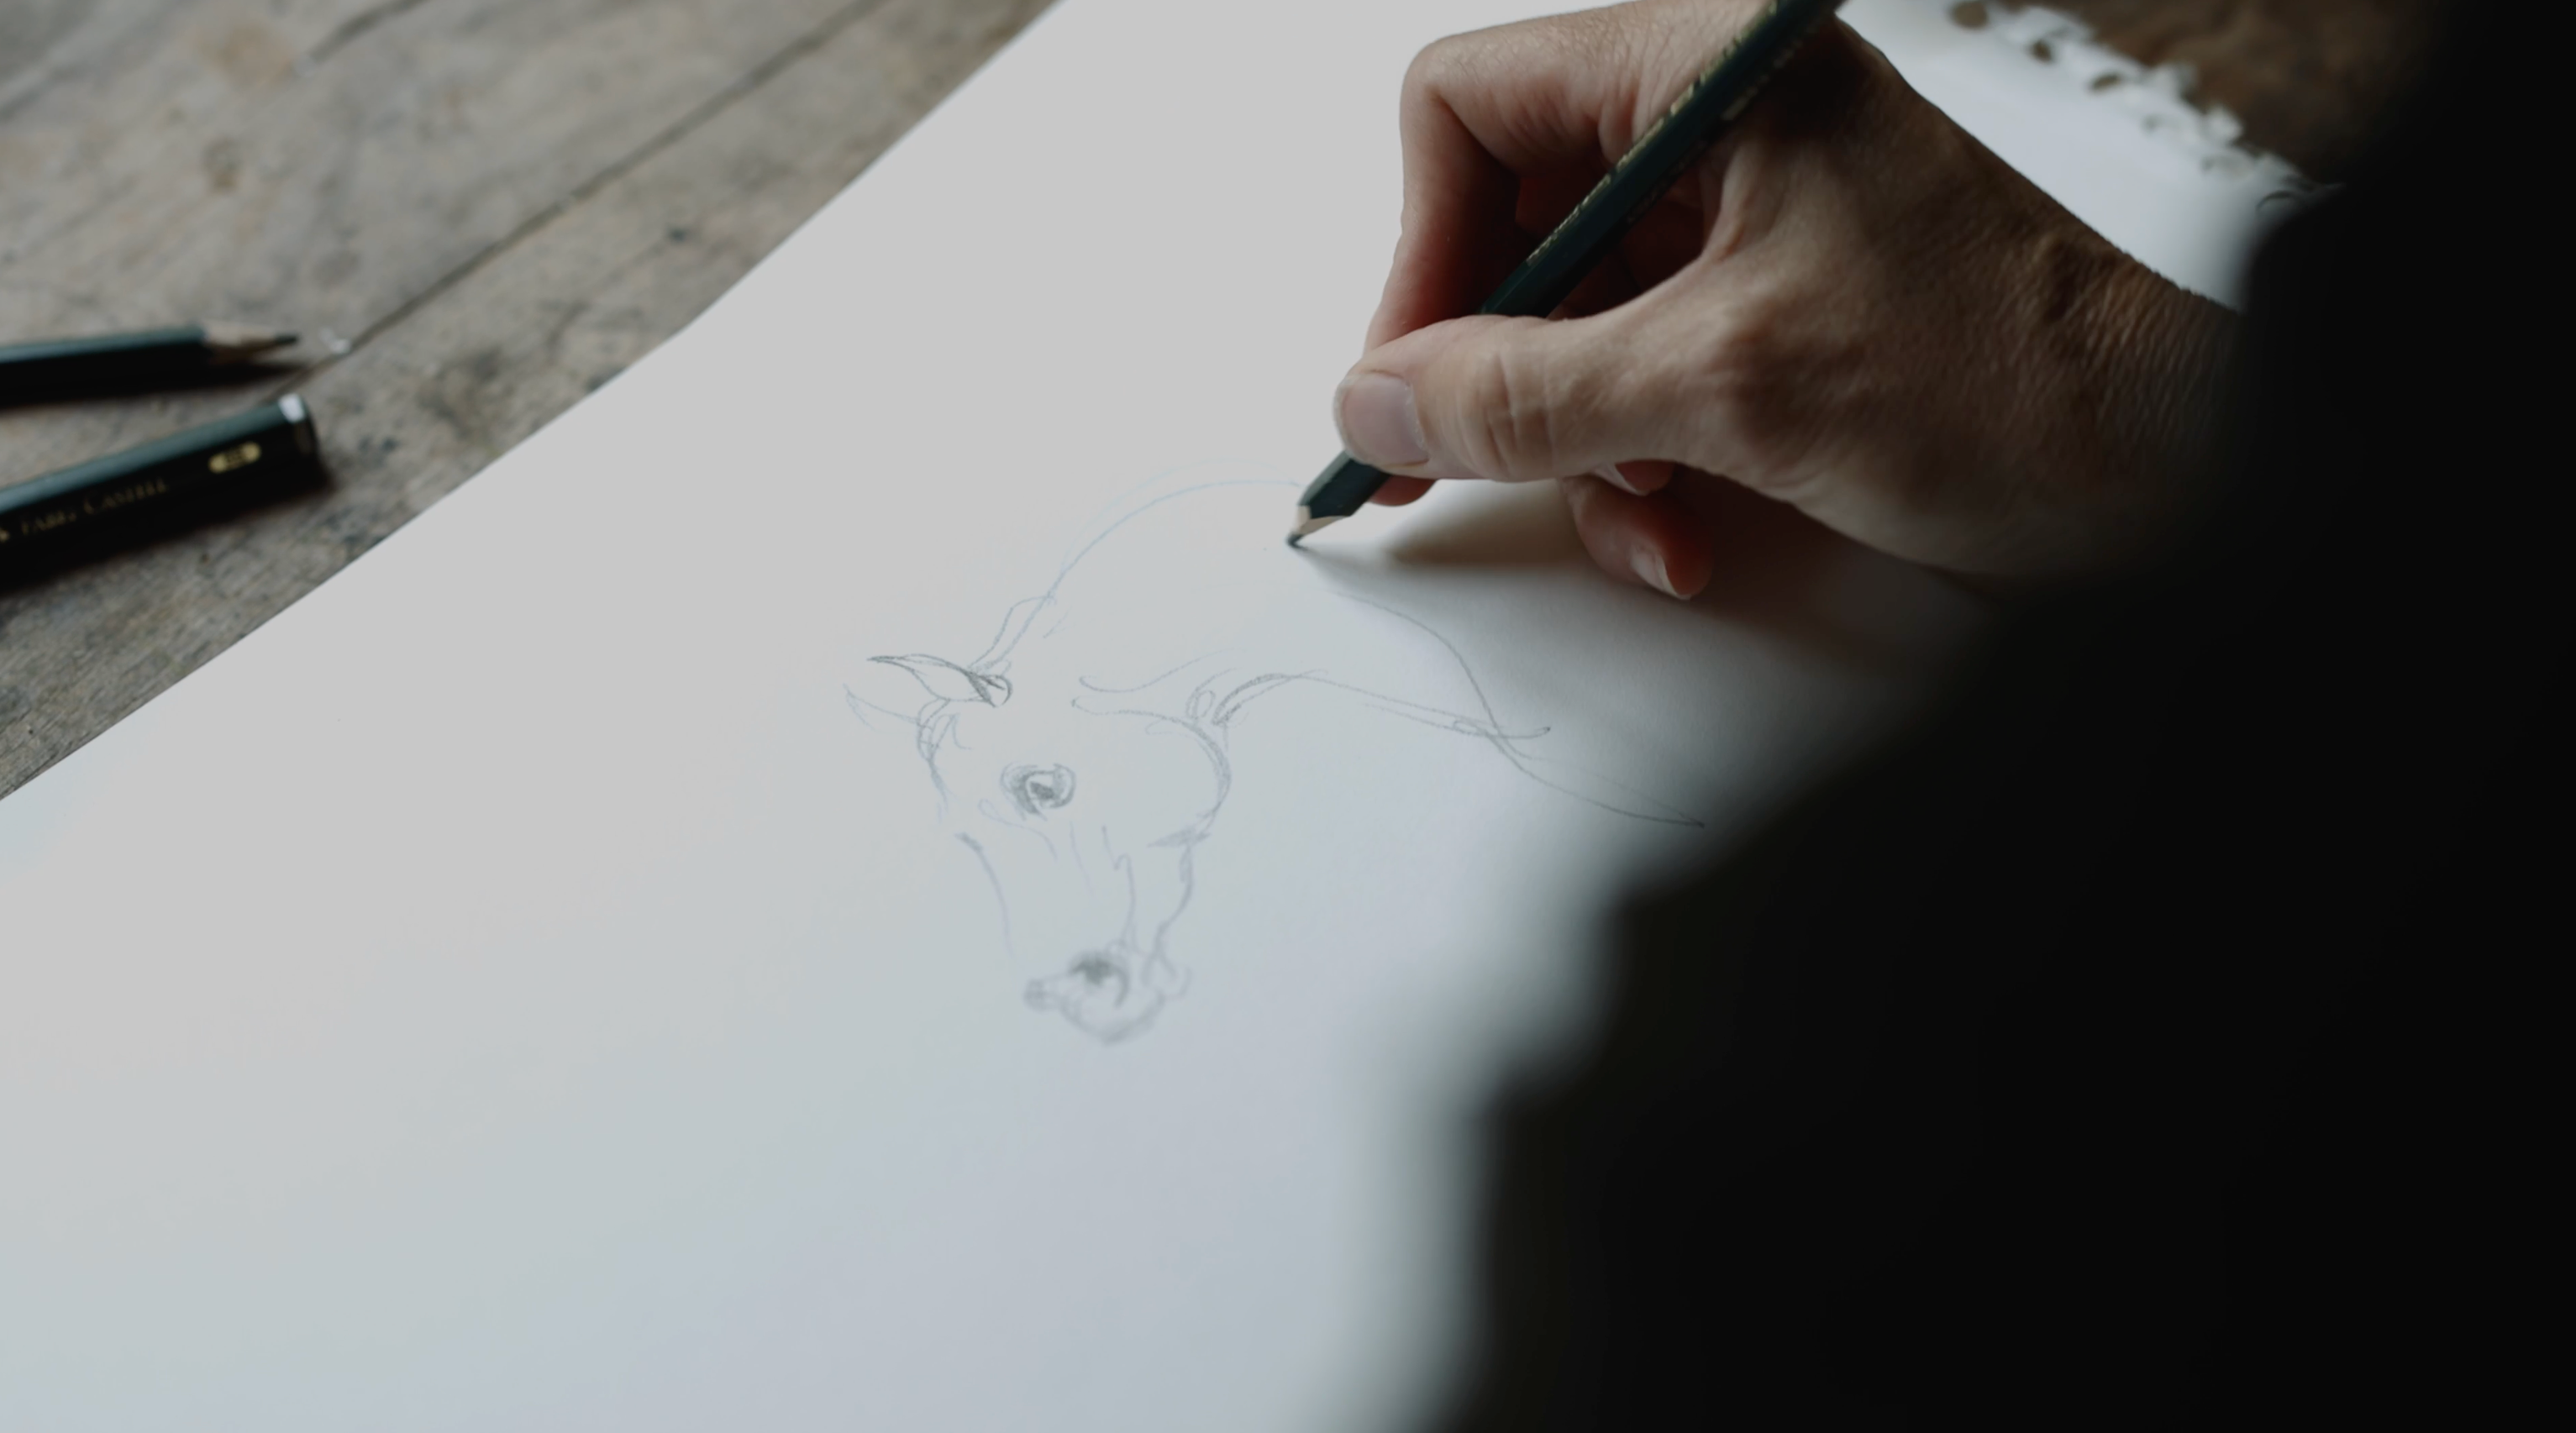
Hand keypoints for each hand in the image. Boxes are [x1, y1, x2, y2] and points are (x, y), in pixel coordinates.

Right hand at [1336, 0, 2235, 594]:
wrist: (2170, 465)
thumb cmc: (2004, 378)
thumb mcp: (1726, 388)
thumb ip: (1523, 394)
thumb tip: (1372, 403)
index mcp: (1710, 74)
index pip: (1470, 111)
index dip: (1420, 252)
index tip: (1408, 381)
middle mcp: (1717, 127)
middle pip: (1508, 228)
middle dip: (1495, 370)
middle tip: (1447, 470)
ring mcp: (1747, 219)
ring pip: (1565, 322)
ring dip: (1576, 444)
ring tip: (1644, 515)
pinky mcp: (1771, 309)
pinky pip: (1636, 375)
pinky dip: (1640, 465)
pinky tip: (1688, 528)